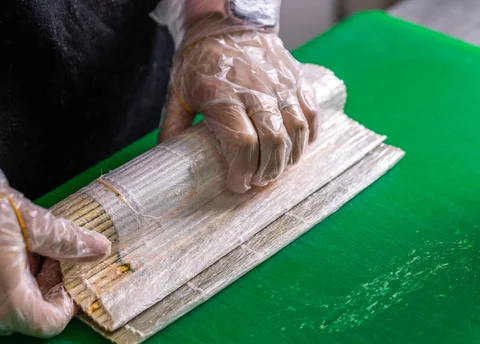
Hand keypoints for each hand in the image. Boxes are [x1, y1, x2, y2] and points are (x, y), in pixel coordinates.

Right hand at [0, 120, 109, 337]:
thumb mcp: (31, 223)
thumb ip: (69, 242)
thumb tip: (100, 249)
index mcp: (8, 304)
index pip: (51, 323)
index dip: (67, 299)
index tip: (68, 271)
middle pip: (29, 317)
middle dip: (46, 287)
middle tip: (48, 254)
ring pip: (6, 310)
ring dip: (24, 285)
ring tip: (24, 248)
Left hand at [160, 18, 318, 192]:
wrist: (227, 24)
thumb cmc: (200, 61)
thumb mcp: (178, 91)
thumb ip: (173, 125)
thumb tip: (168, 157)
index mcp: (223, 95)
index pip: (242, 142)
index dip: (243, 170)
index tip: (237, 183)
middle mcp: (255, 90)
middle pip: (273, 141)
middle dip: (267, 170)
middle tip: (257, 181)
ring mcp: (280, 85)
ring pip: (296, 129)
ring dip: (288, 158)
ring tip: (275, 169)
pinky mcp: (296, 80)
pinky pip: (312, 113)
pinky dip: (308, 136)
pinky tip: (296, 148)